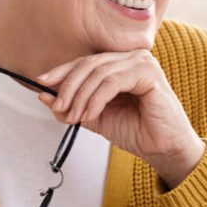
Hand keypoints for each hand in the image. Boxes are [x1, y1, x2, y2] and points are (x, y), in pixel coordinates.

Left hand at [37, 50, 204, 187]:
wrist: (163, 149)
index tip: (42, 82)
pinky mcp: (149, 74)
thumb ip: (74, 105)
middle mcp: (133, 57)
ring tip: (73, 115)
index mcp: (122, 63)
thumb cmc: (137, 130)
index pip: (87, 61)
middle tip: (58, 107)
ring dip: (80, 95)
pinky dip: (96, 98)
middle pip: (90, 63)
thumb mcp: (96, 117)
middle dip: (69, 86)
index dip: (63, 70)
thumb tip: (44, 96)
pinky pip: (113, 81)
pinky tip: (90, 114)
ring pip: (99, 71)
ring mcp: (143, 62)